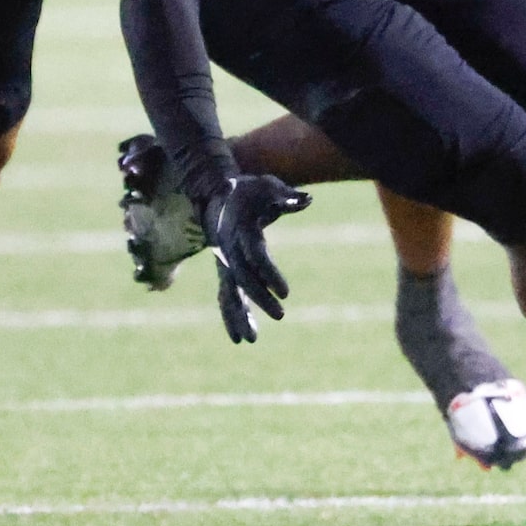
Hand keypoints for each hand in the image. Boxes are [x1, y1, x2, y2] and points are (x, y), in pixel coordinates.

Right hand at [197, 172, 310, 342]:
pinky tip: (240, 338)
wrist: (217, 197)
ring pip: (230, 293)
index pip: (256, 257)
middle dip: (260, 299)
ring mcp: (225, 263)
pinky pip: (227, 296)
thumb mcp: (268, 186)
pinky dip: (231, 316)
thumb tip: (308, 200)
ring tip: (250, 340)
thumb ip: (287, 196)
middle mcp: (230, 250)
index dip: (270, 274)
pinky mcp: (226, 272)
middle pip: (243, 279)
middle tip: (281, 315)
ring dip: (239, 316)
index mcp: (242, 230)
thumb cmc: (249, 191)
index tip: (286, 293)